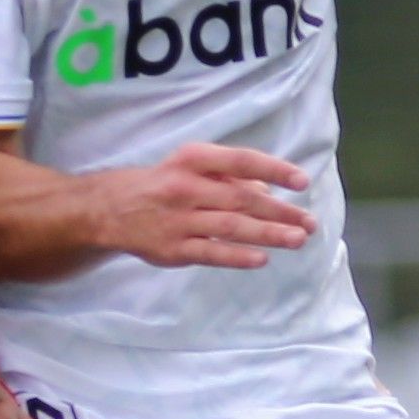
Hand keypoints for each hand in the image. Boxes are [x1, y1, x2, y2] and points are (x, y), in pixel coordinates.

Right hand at [83, 142, 313, 270]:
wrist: (109, 209)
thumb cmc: (161, 184)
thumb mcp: (190, 167)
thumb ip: (228, 176)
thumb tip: (266, 189)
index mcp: (192, 159)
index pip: (240, 160)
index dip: (274, 169)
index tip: (301, 182)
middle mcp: (185, 187)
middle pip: (242, 198)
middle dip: (280, 210)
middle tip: (309, 222)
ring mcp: (178, 220)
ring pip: (231, 226)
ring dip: (268, 233)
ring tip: (297, 239)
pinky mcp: (173, 249)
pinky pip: (211, 253)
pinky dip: (238, 256)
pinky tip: (262, 258)